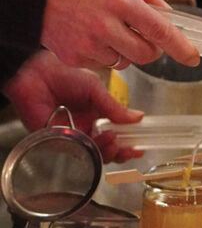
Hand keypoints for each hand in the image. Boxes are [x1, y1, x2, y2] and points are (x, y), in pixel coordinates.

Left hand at [2, 50, 142, 161]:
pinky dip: (85, 150)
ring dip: (104, 151)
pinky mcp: (53, 141)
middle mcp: (83, 129)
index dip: (126, 143)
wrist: (38, 72)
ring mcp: (69, 136)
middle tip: (127, 150)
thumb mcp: (96, 88)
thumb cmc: (66, 73)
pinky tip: (94, 140)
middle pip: (103, 150)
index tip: (138, 148)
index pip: (113, 135)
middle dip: (117, 153)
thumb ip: (114, 107)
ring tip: (112, 141)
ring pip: (90, 154)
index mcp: (94, 116)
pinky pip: (71, 152)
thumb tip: (138, 117)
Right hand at [42, 0, 200, 70]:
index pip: (160, 31)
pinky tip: (90, 33)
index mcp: (121, 1)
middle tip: (143, 34)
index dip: (180, 47)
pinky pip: (102, 64)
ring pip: (124, 61)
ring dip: (124, 49)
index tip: (193, 59)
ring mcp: (89, 45)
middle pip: (145, 55)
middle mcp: (106, 26)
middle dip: (151, 48)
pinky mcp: (75, 57)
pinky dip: (103, 52)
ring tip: (106, 26)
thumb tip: (166, 12)